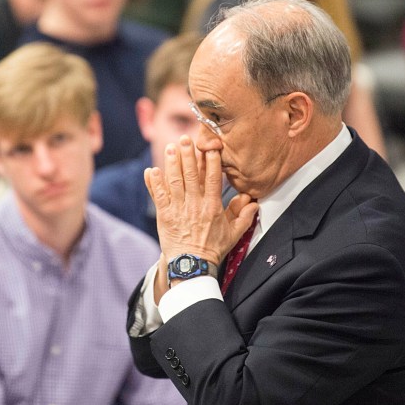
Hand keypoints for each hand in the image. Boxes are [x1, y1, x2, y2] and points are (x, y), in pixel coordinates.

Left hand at [144, 135, 257, 298]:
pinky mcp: (165, 216)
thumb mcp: (234, 233)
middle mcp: (195, 205)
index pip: (212, 179)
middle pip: (191, 175)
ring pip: (174, 182)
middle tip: (185, 139)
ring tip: (170, 148)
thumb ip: (244, 216)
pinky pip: (158, 196)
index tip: (210, 146)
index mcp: (212, 207)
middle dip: (188, 155)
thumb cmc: (213, 249)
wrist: (192, 265)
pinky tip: (151, 170)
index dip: (211, 161)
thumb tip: (253, 201)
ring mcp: (178, 210)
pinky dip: (154, 183)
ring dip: (171, 163)